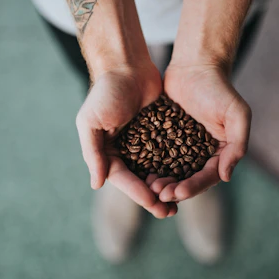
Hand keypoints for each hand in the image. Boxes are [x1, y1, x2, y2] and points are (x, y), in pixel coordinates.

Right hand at [75, 65, 177, 217]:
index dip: (139, 193)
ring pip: (156, 171)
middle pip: (141, 180)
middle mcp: (125, 151)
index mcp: (107, 152)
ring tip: (180, 201)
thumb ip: (93, 153)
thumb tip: (96, 184)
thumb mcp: (91, 122)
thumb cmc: (106, 92)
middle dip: (155, 197)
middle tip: (170, 212)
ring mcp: (143, 143)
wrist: (127, 66)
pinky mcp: (159, 133)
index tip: (155, 205)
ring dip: (167, 186)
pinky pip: (168, 154)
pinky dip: (176, 167)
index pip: (124, 179)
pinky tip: (188, 177)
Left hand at [149, 64, 250, 201]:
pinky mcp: (166, 137)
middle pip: (188, 178)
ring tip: (150, 187)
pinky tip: (141, 172)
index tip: (178, 193)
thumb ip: (237, 145)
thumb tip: (226, 176)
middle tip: (160, 194)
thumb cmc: (219, 88)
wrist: (195, 66)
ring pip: (171, 171)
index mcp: (219, 152)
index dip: (194, 187)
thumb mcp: (237, 114)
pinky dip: (151, 166)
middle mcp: (201, 153)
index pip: (207, 176)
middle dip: (175, 189)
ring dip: (162, 182)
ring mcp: (182, 146)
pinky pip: (157, 156)